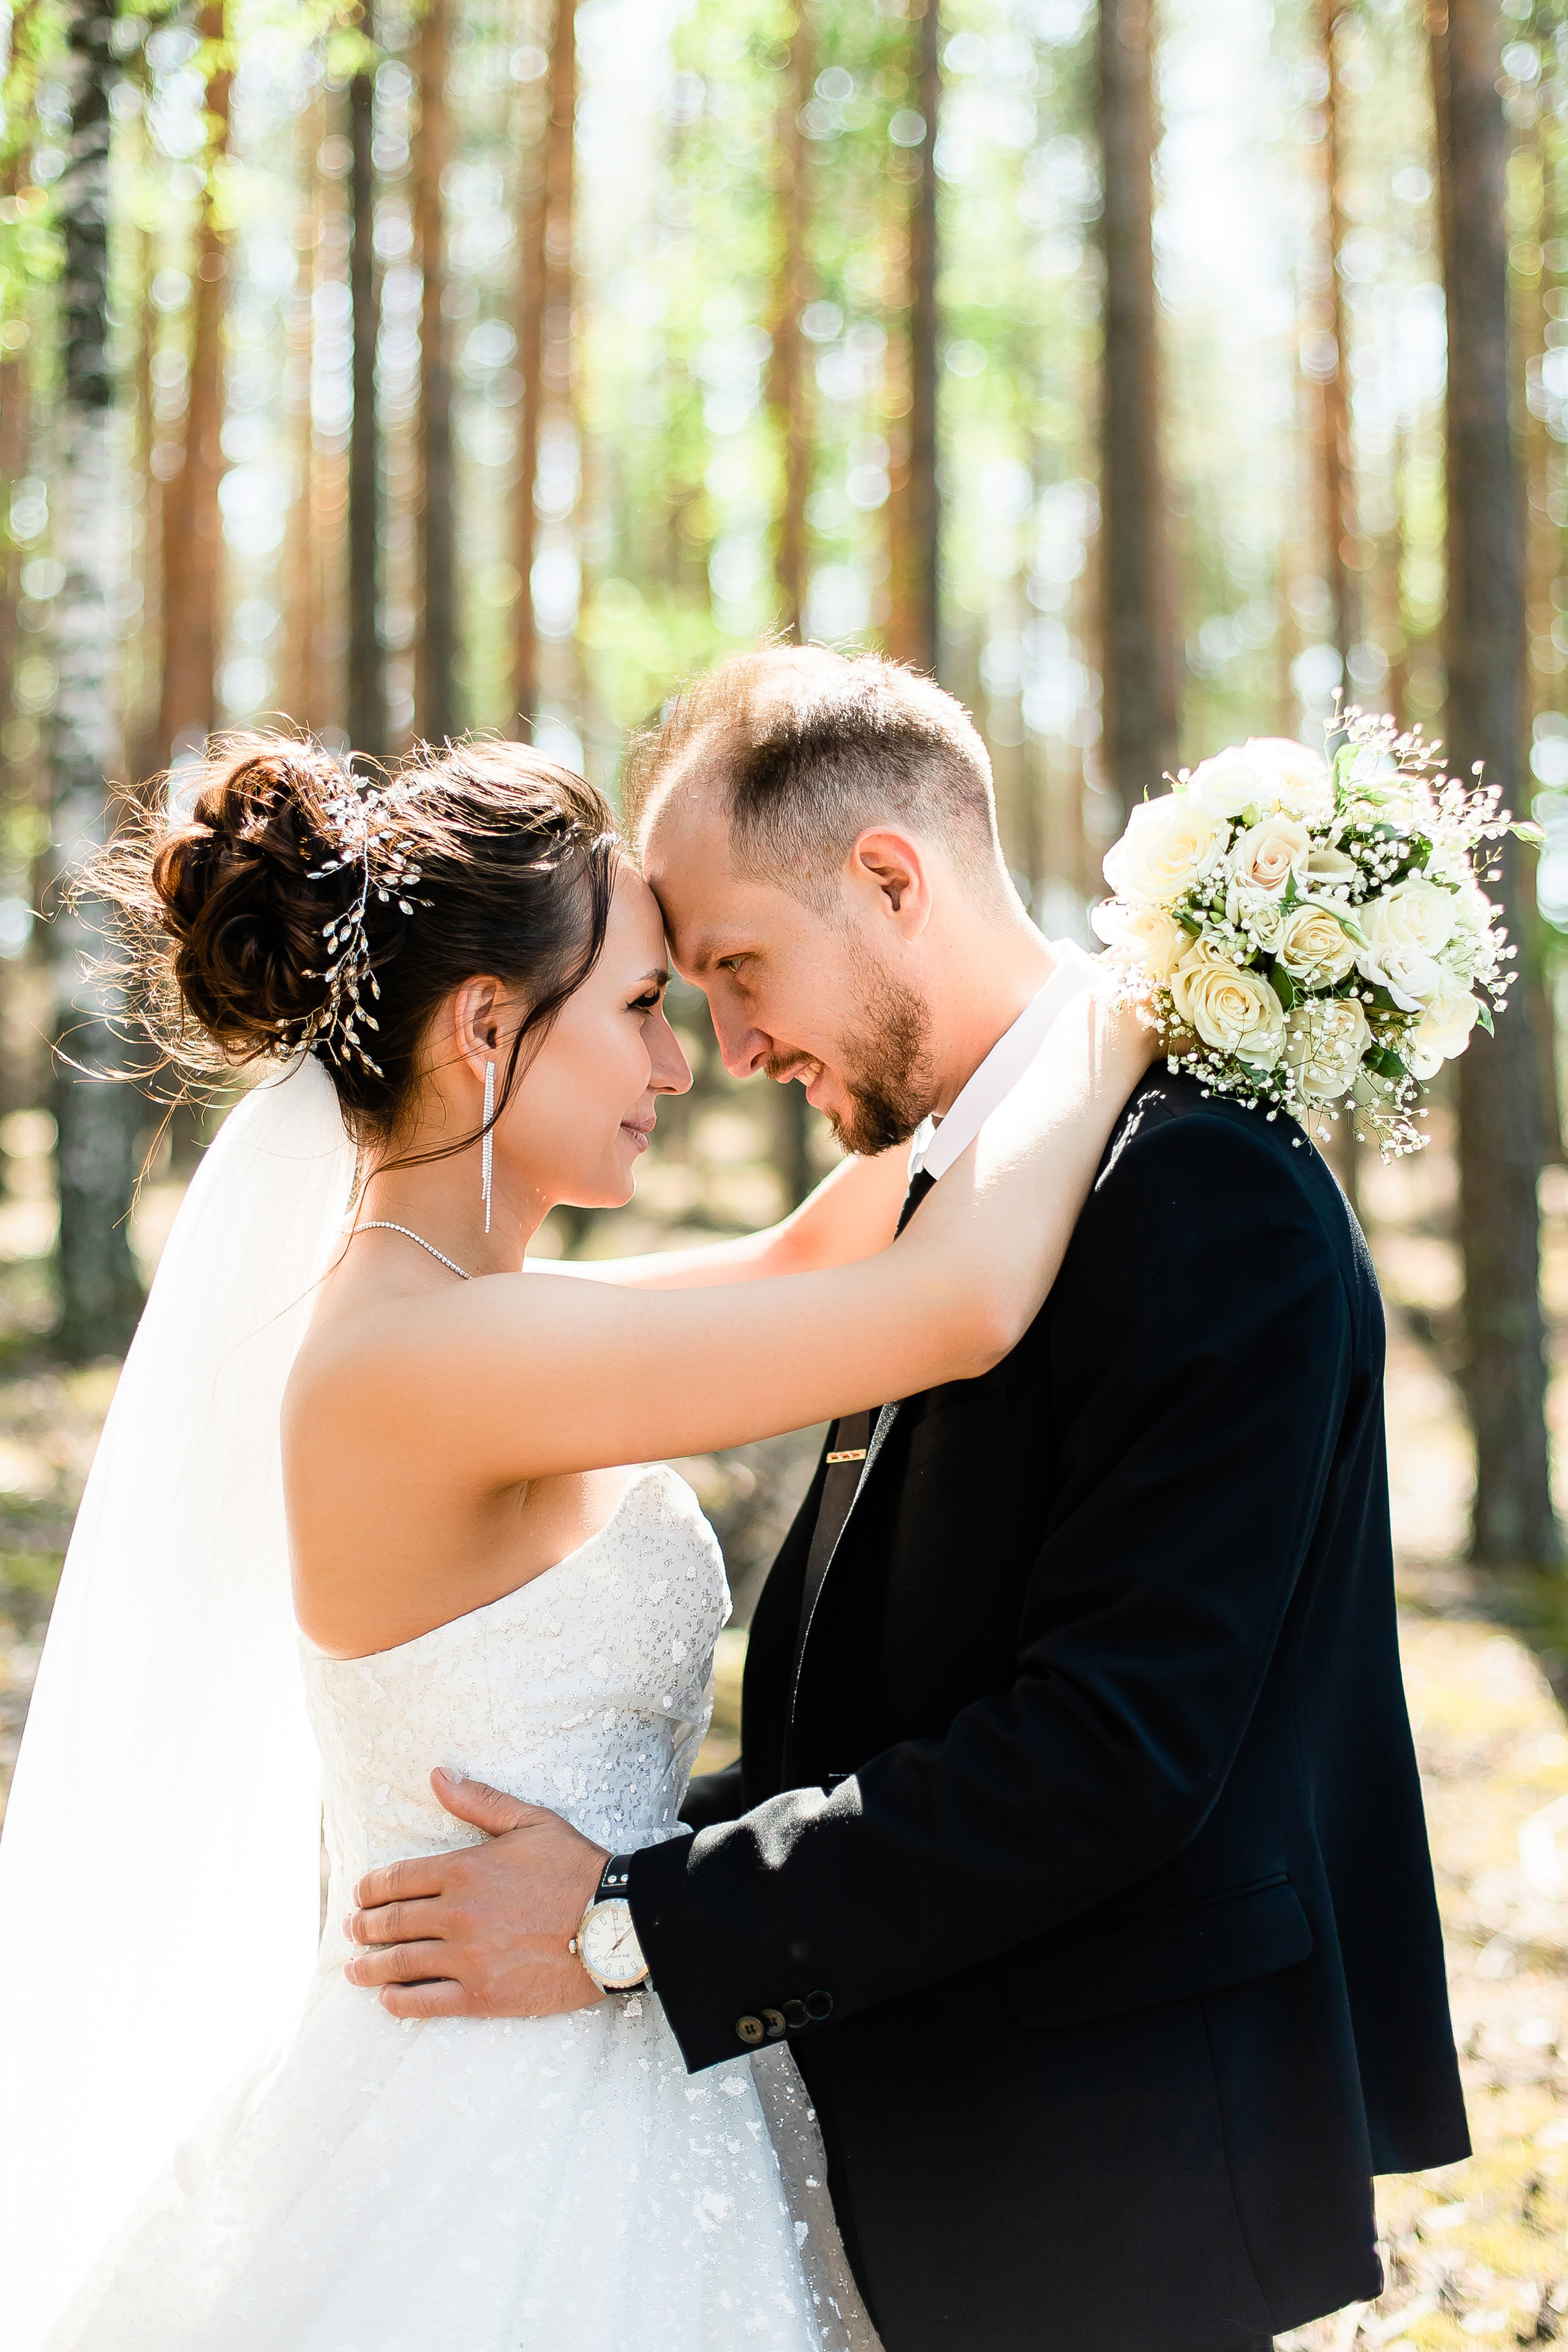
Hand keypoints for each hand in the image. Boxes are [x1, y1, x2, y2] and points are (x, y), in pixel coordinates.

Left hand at [342, 1767, 608, 2020]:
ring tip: (354, 1969)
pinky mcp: (481, 1995)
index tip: (358, 1896)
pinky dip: (398, 2001)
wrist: (616, 1923)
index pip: (397, 1879)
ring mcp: (467, 1958)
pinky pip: (424, 2003)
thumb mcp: (530, 1822)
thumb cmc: (576, 1868)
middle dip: (363, 1927)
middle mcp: (457, 1914)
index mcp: (463, 1869)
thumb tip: (437, 1775)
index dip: (370, 1889)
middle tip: (351, 1931)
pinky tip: (387, 1998)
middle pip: (391, 1922)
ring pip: (399, 1964)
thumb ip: (479, 1801)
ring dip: (368, 1966)